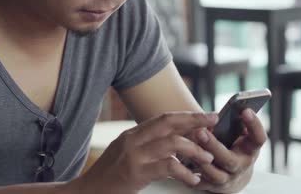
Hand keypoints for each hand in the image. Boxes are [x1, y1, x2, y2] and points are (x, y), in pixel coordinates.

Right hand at [73, 112, 218, 193]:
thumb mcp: (126, 154)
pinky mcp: (135, 173)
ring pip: (171, 143)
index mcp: (132, 135)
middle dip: (194, 121)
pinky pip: (167, 167)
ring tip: (207, 158)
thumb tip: (172, 142)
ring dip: (194, 149)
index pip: (163, 118)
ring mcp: (133, 155)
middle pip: (168, 123)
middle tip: (214, 122)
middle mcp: (132, 140)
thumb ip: (145, 146)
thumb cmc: (109, 177)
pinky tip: (193, 179)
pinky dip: (185, 172)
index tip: (206, 115)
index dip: (187, 115)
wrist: (87, 192)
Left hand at [190, 109, 266, 192]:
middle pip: (229, 159)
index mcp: (250, 149)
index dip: (254, 125)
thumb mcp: (239, 134)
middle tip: (200, 131)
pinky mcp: (213, 188)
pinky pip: (200, 182)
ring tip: (187, 146)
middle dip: (213, 146)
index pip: (258, 138)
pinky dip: (190, 174)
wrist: (234, 173)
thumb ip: (232, 123)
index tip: (245, 110)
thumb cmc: (234, 146)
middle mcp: (241, 166)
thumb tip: (217, 112)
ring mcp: (228, 179)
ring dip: (199, 160)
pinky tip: (181, 162)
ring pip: (214, 174)